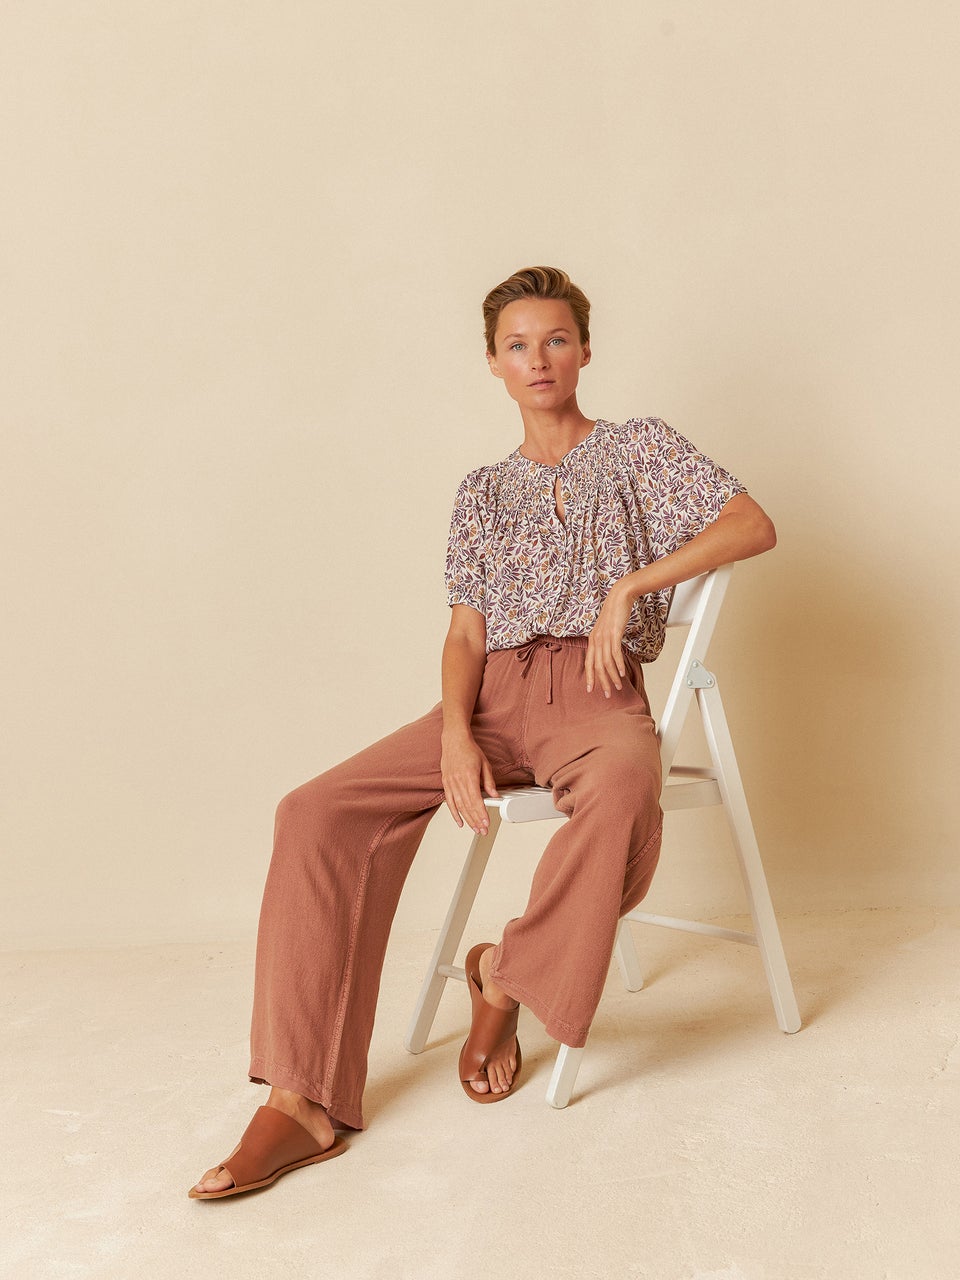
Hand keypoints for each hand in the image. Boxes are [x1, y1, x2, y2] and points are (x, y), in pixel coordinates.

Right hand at [441, 729, 499, 834]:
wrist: (454, 740)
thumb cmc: (469, 750)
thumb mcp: (484, 764)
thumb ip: (489, 781)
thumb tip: (495, 795)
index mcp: (469, 776)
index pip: (476, 800)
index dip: (481, 814)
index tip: (486, 823)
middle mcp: (458, 781)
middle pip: (467, 806)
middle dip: (476, 820)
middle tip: (483, 830)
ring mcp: (450, 783)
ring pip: (459, 806)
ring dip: (467, 819)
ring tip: (475, 829)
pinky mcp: (446, 784)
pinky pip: (449, 802)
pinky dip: (454, 814)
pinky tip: (460, 822)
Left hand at [584, 582, 633, 696]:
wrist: (619, 596)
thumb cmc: (614, 613)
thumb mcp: (606, 629)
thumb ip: (604, 641)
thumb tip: (608, 654)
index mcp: (592, 640)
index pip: (588, 662)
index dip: (589, 677)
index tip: (591, 690)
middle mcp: (595, 639)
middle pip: (597, 666)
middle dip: (602, 682)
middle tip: (608, 694)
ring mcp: (604, 637)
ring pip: (606, 662)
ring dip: (612, 676)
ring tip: (618, 686)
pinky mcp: (614, 633)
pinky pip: (615, 652)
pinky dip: (618, 664)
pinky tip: (622, 673)